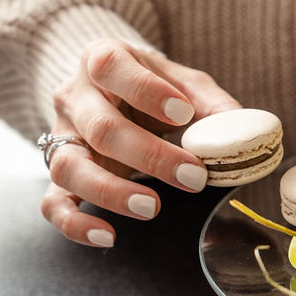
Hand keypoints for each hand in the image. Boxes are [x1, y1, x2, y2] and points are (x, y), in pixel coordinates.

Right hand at [41, 39, 241, 246]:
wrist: (114, 87)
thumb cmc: (156, 86)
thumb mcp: (186, 83)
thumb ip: (214, 105)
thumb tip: (242, 133)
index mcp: (103, 59)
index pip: (111, 67)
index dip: (146, 91)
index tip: (184, 114)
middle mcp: (74, 96)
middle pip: (100, 127)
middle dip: (150, 156)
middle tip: (193, 177)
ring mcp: (62, 136)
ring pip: (69, 167)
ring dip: (110, 192)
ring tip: (152, 208)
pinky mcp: (60, 172)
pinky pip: (52, 202)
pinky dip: (74, 224)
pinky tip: (108, 236)